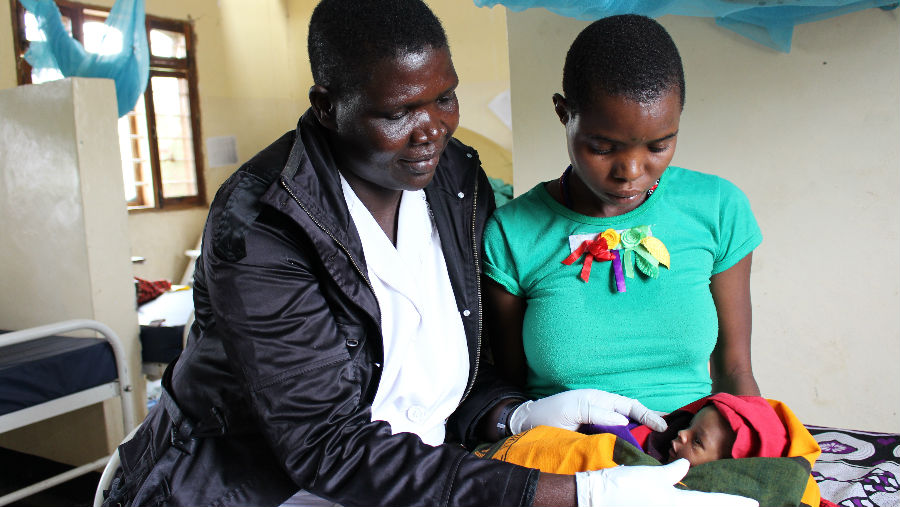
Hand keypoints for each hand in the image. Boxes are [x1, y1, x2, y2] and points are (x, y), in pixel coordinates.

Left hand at [509, 389, 666, 433]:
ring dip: (642, 436)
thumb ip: (598, 412)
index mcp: (600, 400)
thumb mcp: (574, 408)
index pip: (630, 405)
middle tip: (670, 435)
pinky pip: (614, 438)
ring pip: (626, 429)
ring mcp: (598, 424)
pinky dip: (627, 444)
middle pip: (633, 416)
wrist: (528, 424)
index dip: (648, 415)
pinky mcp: (593, 436)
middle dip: (651, 424)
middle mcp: (603, 411)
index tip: (663, 426)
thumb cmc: (550, 413)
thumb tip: (624, 419)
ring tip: (659, 446)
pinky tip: (637, 452)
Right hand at [575, 459, 758, 506]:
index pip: (714, 503)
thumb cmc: (626, 486)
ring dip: (706, 506)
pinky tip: (691, 502)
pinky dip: (689, 505)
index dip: (735, 503)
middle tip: (744, 504)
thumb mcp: (653, 475)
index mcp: (679, 503)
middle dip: (723, 506)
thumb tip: (684, 465)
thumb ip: (673, 472)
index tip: (755, 503)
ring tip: (721, 503)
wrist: (599, 500)